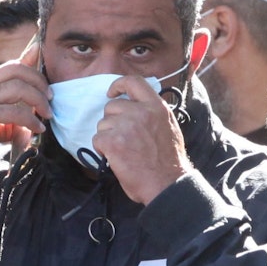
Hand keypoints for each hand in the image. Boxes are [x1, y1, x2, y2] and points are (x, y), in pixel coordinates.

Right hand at [0, 43, 48, 177]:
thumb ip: (7, 122)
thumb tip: (30, 128)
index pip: (8, 66)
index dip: (27, 59)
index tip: (42, 56)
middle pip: (15, 69)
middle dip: (38, 80)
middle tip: (50, 98)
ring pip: (17, 87)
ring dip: (38, 100)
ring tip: (47, 114)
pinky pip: (13, 112)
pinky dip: (30, 120)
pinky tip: (36, 129)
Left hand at [95, 75, 188, 204]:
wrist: (167, 184)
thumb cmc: (168, 162)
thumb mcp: (169, 127)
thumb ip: (153, 113)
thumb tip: (137, 106)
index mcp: (156, 107)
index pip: (133, 82)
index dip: (118, 85)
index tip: (112, 94)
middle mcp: (141, 112)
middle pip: (112, 107)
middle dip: (112, 122)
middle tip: (123, 138)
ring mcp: (126, 126)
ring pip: (103, 124)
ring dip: (108, 137)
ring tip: (123, 151)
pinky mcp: (113, 142)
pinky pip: (97, 139)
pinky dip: (102, 150)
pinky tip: (115, 158)